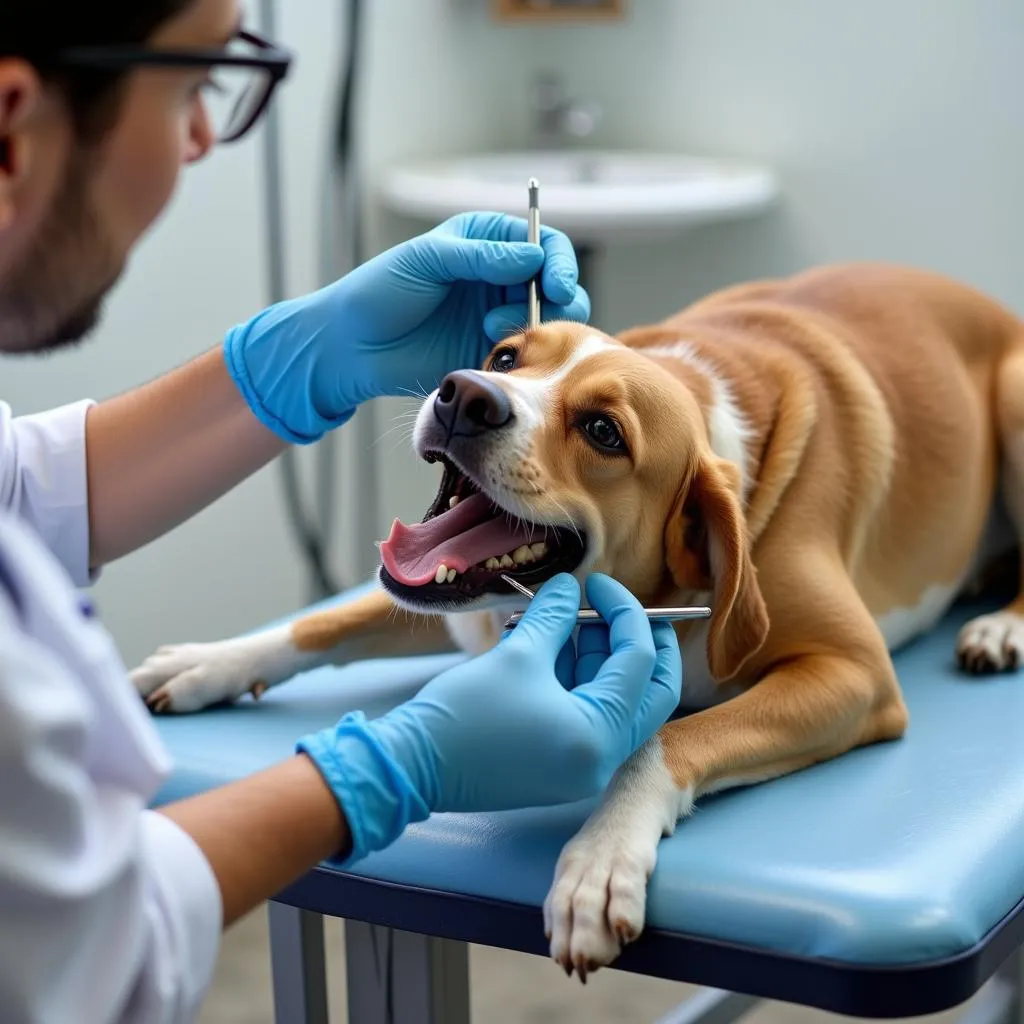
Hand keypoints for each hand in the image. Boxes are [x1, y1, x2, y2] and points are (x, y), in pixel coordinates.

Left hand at [224, 212, 589, 443]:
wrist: (352, 347)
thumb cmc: (378, 293)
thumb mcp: (427, 259)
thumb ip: (480, 256)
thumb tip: (532, 256)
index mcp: (488, 242)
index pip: (545, 244)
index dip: (558, 263)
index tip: (555, 285)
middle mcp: (500, 278)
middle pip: (557, 285)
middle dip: (556, 301)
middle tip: (536, 316)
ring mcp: (498, 317)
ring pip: (551, 323)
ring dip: (535, 327)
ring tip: (491, 330)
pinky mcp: (491, 354)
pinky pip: (526, 357)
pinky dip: (521, 356)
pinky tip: (488, 353)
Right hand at [297, 574, 681, 861]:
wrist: (411, 766)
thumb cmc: (466, 713)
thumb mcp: (518, 654)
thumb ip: (555, 616)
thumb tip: (571, 587)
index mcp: (599, 736)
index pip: (638, 663)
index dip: (625, 613)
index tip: (599, 583)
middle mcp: (600, 761)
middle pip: (650, 693)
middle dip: (644, 644)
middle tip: (627, 607)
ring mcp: (580, 768)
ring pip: (617, 703)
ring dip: (605, 658)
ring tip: (578, 617)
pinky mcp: (557, 766)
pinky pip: (588, 716)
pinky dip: (581, 679)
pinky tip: (561, 643)